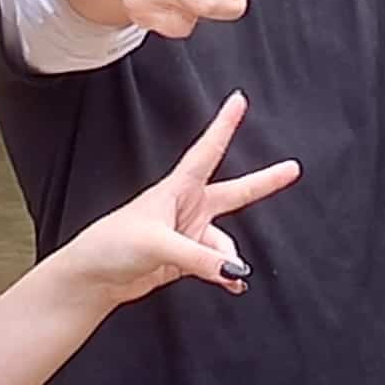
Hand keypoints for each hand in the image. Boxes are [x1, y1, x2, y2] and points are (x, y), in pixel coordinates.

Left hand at [62, 91, 299, 306]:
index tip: (239, 100)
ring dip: (228, 259)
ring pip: (225, 242)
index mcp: (177, 189)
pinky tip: (232, 284)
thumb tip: (235, 269)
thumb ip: (200, 258)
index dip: (224, 125)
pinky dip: (227, 274)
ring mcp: (187, 233)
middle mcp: (186, 207)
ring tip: (226, 276)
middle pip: (234, 192)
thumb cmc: (112, 245)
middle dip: (264, 182)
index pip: (207, 150)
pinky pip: (218, 264)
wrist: (93, 277)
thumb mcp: (158, 245)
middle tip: (292, 169)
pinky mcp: (185, 259)